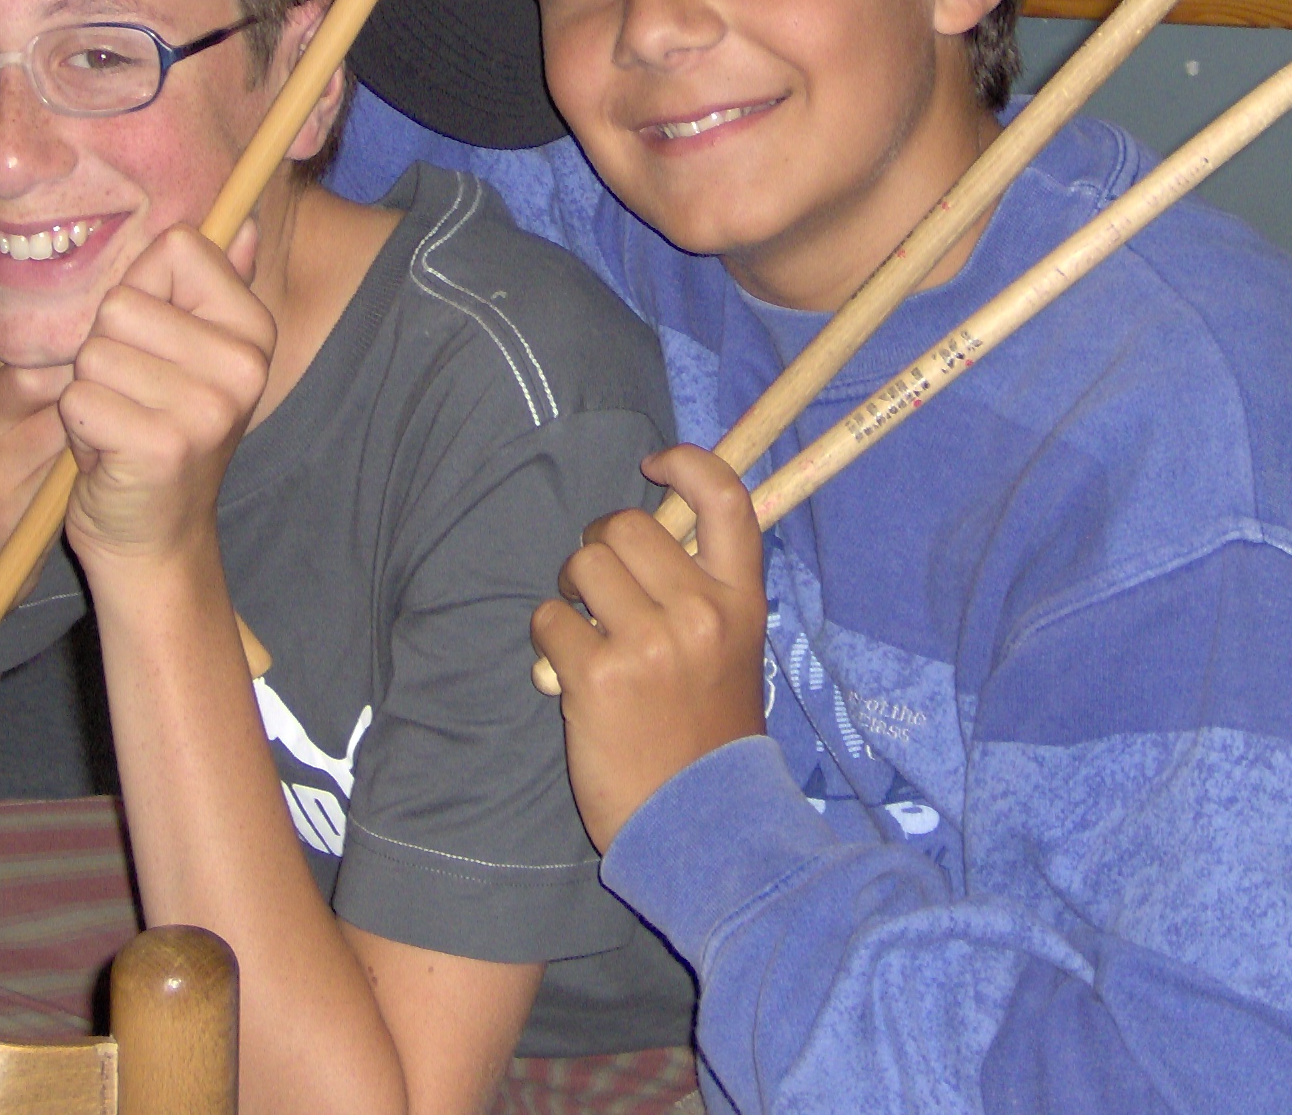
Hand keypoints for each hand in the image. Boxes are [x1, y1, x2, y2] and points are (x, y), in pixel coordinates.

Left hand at [60, 220, 274, 567]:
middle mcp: (242, 366)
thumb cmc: (160, 433)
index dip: (141, 290)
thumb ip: (212, 288)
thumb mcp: (194, 356)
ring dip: (90, 393)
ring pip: (94, 354)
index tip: (154, 345)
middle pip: (122, 303)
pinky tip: (109, 454)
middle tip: (133, 399)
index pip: (176, 249)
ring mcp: (206, 409)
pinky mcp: (160, 446)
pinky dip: (80, 429)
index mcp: (253, 330)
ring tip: (121, 425)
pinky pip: (79, 400)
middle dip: (106, 351)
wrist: (156, 539)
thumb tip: (241, 223)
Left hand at [530, 444, 768, 851]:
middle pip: (626, 525)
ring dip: (571, 593)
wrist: (704, 826)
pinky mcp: (599, 678)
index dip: (687, 463)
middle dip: (599, 545)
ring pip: (582, 564)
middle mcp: (700, 612)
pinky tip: (570, 672)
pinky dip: (549, 640)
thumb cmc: (710, 740)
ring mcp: (650, 643)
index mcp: (742, 603)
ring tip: (586, 634)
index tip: (655, 464)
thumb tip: (648, 545)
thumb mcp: (735, 656)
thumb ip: (705, 597)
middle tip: (598, 587)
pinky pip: (549, 620)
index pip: (725, 499)